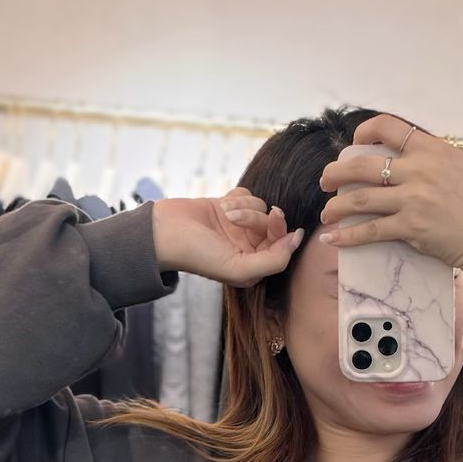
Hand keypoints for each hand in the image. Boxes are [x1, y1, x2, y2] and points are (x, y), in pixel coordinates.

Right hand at [150, 191, 302, 284]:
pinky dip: (236, 196)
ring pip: (260, 206)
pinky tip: (221, 203)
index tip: (275, 217)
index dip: (281, 230)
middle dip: (257, 217)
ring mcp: (239, 226)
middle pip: (272, 223)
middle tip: (235, 217)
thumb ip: (274, 260)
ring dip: (242, 206)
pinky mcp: (229, 206)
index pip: (282, 245)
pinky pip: (247, 194)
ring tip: (223, 213)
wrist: (165, 232)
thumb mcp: (239, 267)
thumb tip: (297, 240)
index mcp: (254, 266)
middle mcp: (249, 246)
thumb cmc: (199, 254)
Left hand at [317, 115, 462, 324]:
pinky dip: (347, 236)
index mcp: (432, 149)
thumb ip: (433, 158)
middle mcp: (420, 169)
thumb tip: (406, 154)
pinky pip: (370, 230)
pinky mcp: (411, 227)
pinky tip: (332, 239)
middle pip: (363, 164)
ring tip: (326, 214)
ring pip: (360, 198)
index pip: (389, 126)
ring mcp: (414, 198)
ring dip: (336, 207)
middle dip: (336, 172)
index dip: (364, 132)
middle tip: (325, 181)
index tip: (354, 144)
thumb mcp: (461, 167)